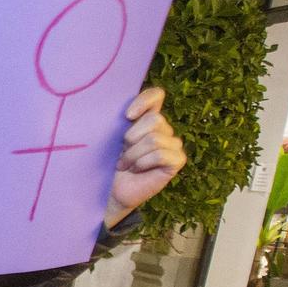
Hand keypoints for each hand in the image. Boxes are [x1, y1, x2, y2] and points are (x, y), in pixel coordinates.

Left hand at [104, 88, 184, 228]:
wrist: (111, 190)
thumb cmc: (109, 163)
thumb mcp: (112, 139)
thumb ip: (120, 121)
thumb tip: (125, 112)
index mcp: (147, 118)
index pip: (156, 96)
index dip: (145, 100)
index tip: (127, 116)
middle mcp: (163, 128)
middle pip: (154, 119)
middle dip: (131, 138)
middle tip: (121, 153)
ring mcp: (173, 144)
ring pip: (154, 139)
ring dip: (133, 154)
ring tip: (125, 164)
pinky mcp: (177, 160)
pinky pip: (160, 155)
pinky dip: (142, 163)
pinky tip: (136, 170)